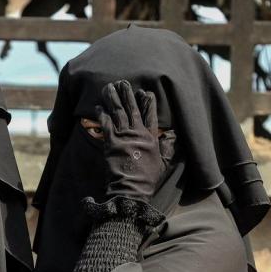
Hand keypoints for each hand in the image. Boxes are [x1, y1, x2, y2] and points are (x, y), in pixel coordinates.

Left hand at [97, 80, 167, 201]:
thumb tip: (172, 135)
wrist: (131, 188)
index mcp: (152, 138)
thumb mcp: (164, 163)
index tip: (145, 91)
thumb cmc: (147, 179)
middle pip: (133, 109)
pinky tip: (98, 106)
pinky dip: (101, 114)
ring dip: (113, 98)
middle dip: (128, 94)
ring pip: (118, 112)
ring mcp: (124, 136)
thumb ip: (168, 148)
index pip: (151, 116)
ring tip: (109, 87)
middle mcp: (138, 134)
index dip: (148, 103)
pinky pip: (105, 123)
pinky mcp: (111, 141)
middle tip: (123, 82)